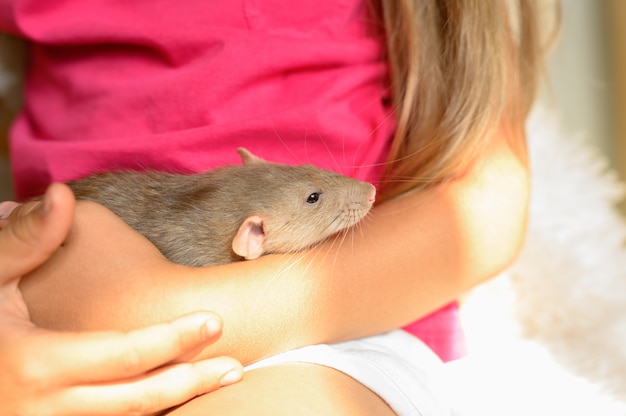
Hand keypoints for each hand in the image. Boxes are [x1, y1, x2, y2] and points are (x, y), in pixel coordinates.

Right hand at [0, 183, 242, 415]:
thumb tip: (63, 194)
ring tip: (218, 380)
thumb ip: (27, 240)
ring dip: (175, 402)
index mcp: (35, 364)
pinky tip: (173, 395)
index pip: (121, 355)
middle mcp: (45, 407)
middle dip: (189, 381)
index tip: (215, 320)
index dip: (172, 339)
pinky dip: (145, 413)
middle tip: (235, 365)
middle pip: (135, 400)